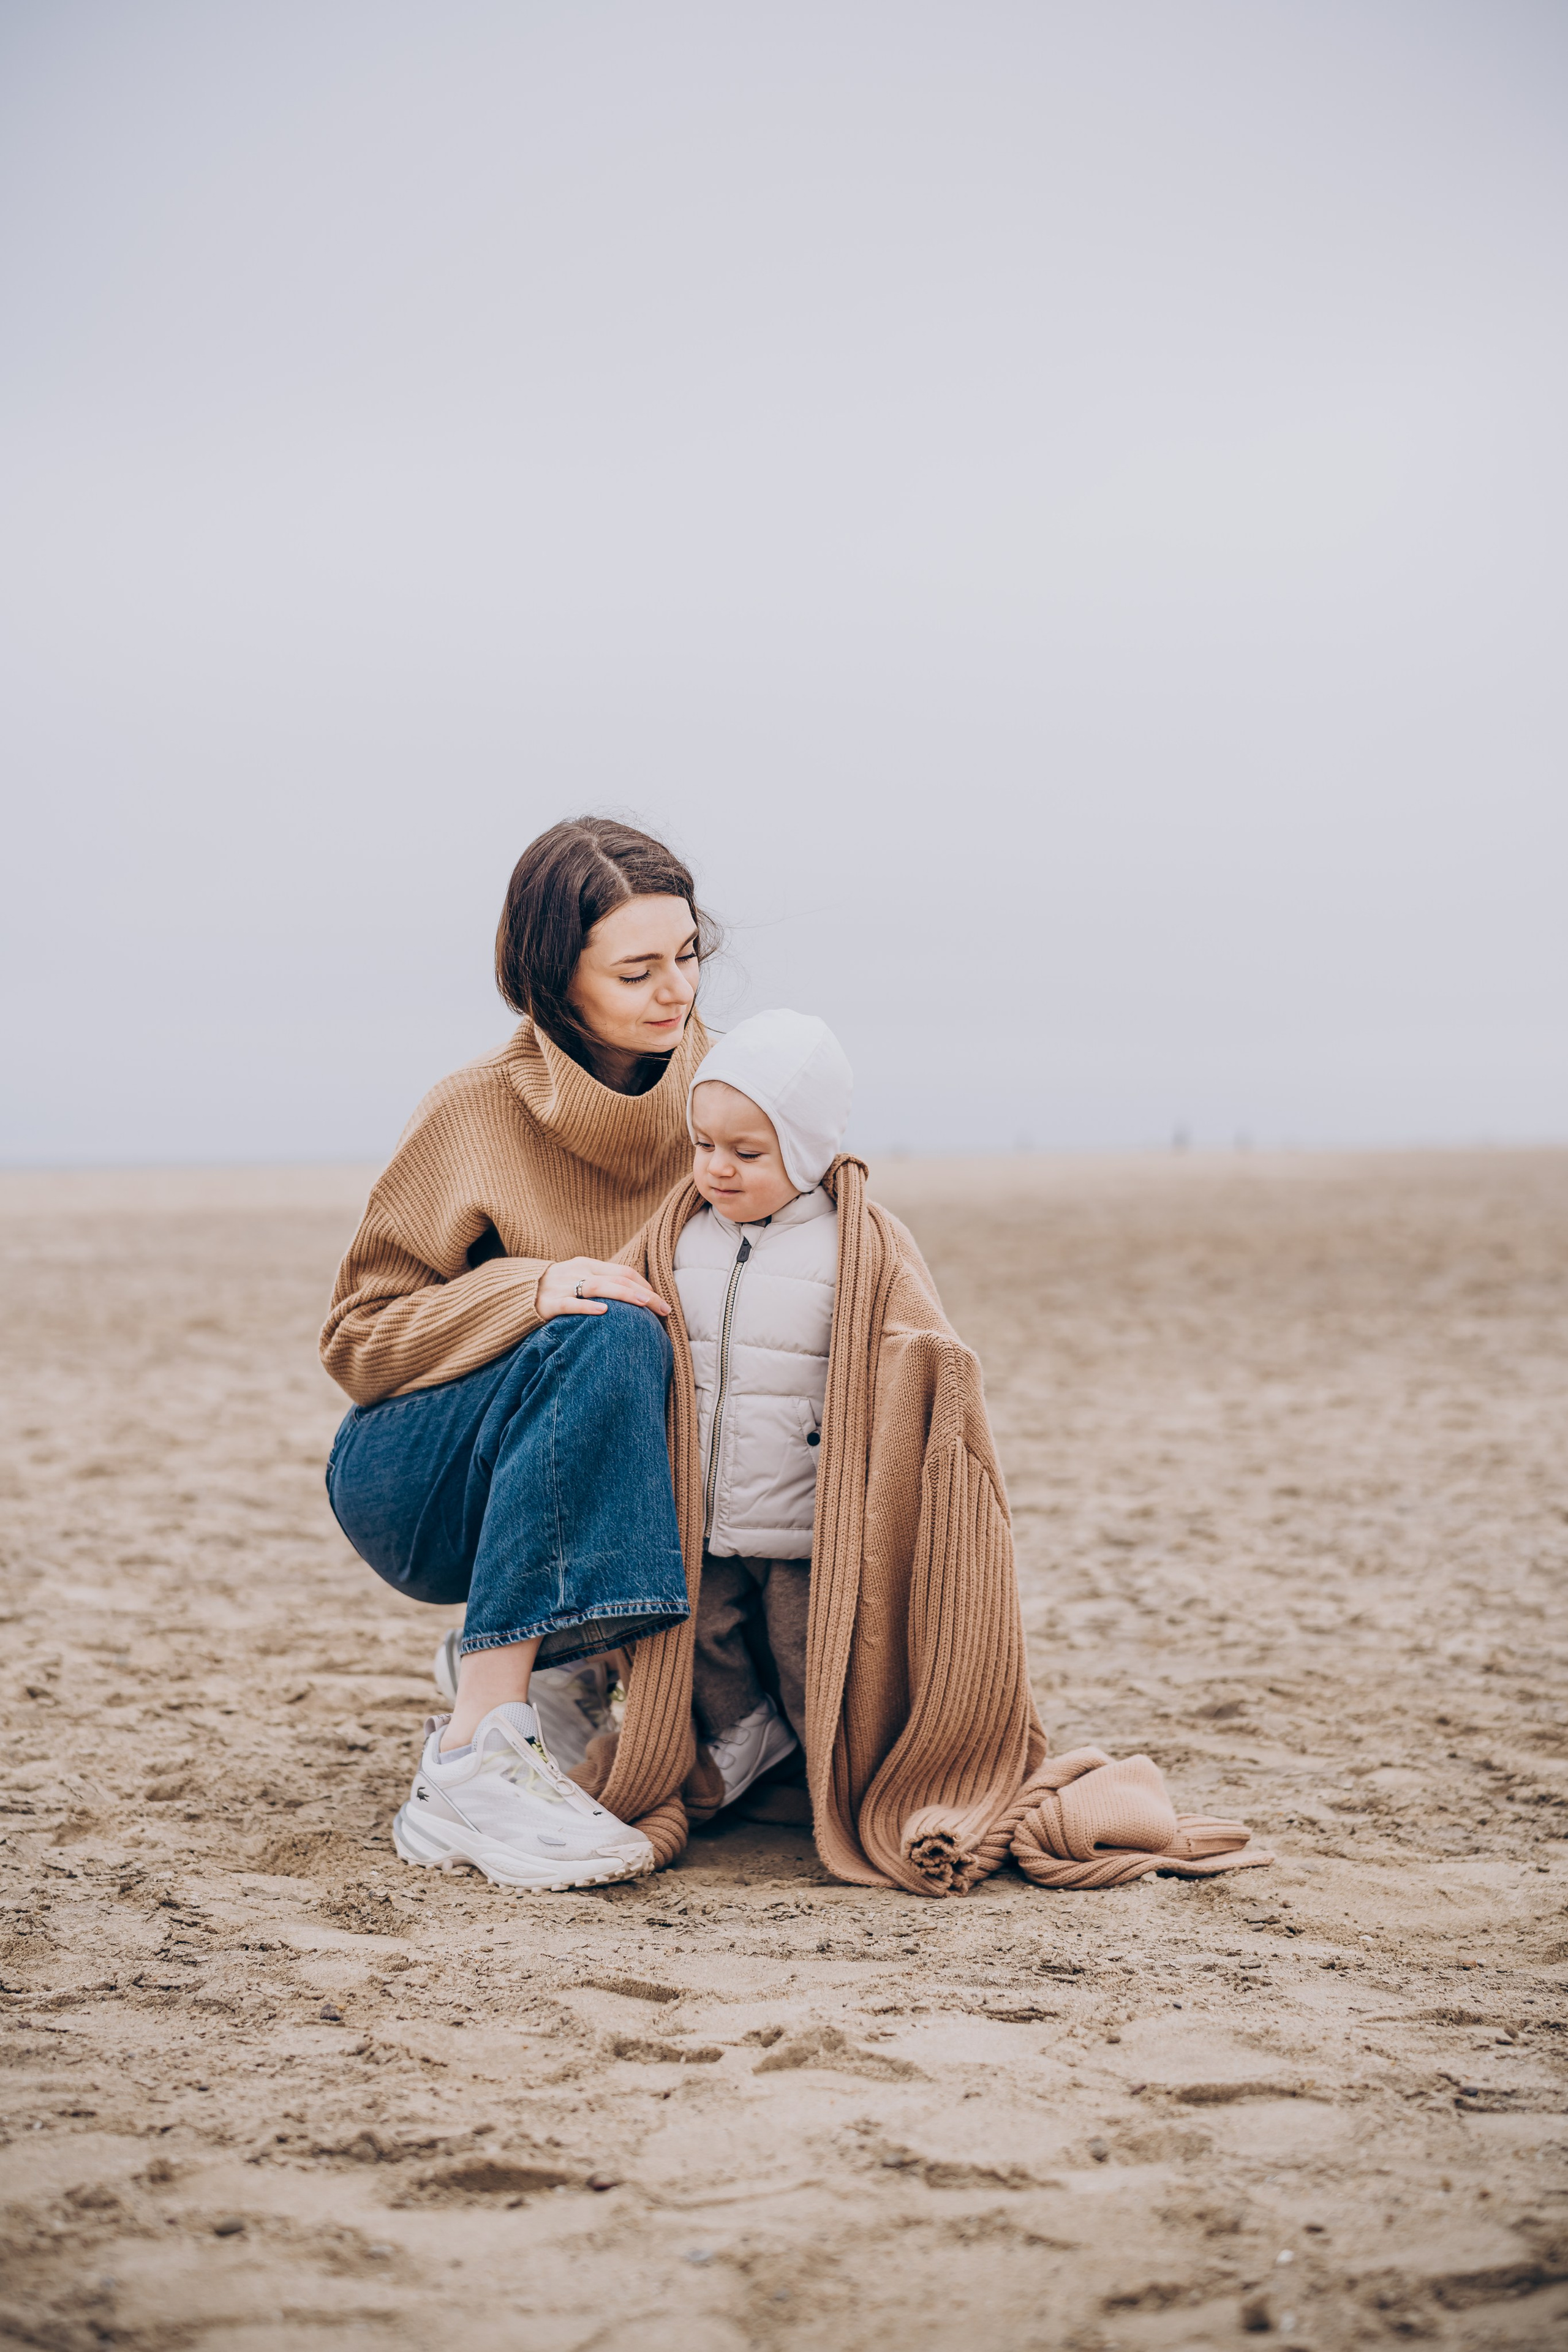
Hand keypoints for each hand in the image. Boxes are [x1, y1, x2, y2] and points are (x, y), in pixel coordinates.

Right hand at [535, 1257, 670, 1321]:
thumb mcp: (579, 1279)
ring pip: (599, 1287)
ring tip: (644, 1305)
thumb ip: (602, 1284)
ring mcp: (563, 1286)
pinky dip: (587, 1307)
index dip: (646, 1285)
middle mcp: (578, 1271)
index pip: (624, 1271)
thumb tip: (635, 1296)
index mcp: (588, 1264)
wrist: (516, 1291)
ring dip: (625, 1296)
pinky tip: (604, 1312)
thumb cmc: (555, 1288)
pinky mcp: (548, 1303)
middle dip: (645, 1294)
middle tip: (665, 1309)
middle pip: (619, 1279)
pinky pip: (570, 1304)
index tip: (661, 1301)